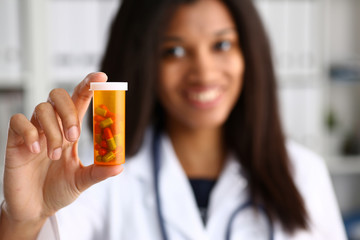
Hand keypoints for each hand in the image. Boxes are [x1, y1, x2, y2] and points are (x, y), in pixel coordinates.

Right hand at [0, 72, 122, 238]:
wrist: (35, 208)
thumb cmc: (59, 189)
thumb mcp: (82, 180)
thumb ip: (99, 171)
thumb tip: (119, 165)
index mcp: (71, 130)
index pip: (79, 100)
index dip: (88, 85)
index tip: (101, 78)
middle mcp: (53, 125)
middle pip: (59, 95)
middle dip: (69, 112)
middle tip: (74, 137)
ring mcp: (34, 131)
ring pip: (41, 109)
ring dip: (53, 131)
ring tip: (54, 155)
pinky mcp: (15, 141)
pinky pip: (18, 121)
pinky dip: (30, 132)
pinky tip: (36, 149)